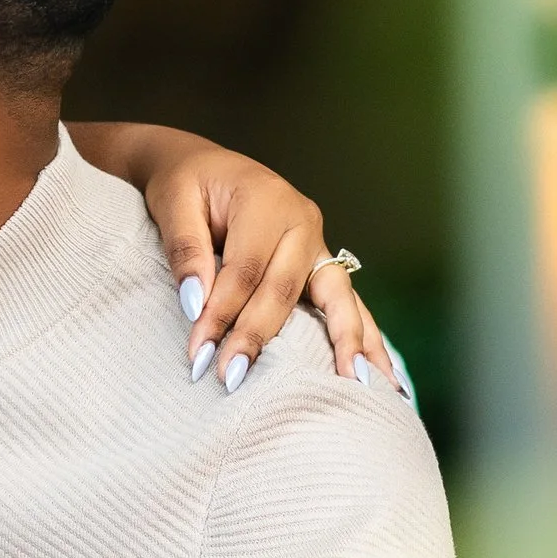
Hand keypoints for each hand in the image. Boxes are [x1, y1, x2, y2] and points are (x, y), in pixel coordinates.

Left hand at [130, 132, 405, 397]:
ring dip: (345, 347)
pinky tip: (383, 376)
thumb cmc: (186, 184)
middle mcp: (303, 222)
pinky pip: (348, 305)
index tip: (198, 355)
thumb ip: (185, 251)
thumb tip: (194, 304)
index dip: (222, 313)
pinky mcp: (322, 264)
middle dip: (259, 338)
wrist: (205, 167)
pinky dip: (365, 339)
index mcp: (268, 200)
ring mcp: (319, 244)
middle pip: (286, 290)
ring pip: (337, 300)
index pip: (245, 270)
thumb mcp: (173, 203)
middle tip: (232, 378)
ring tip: (358, 390)